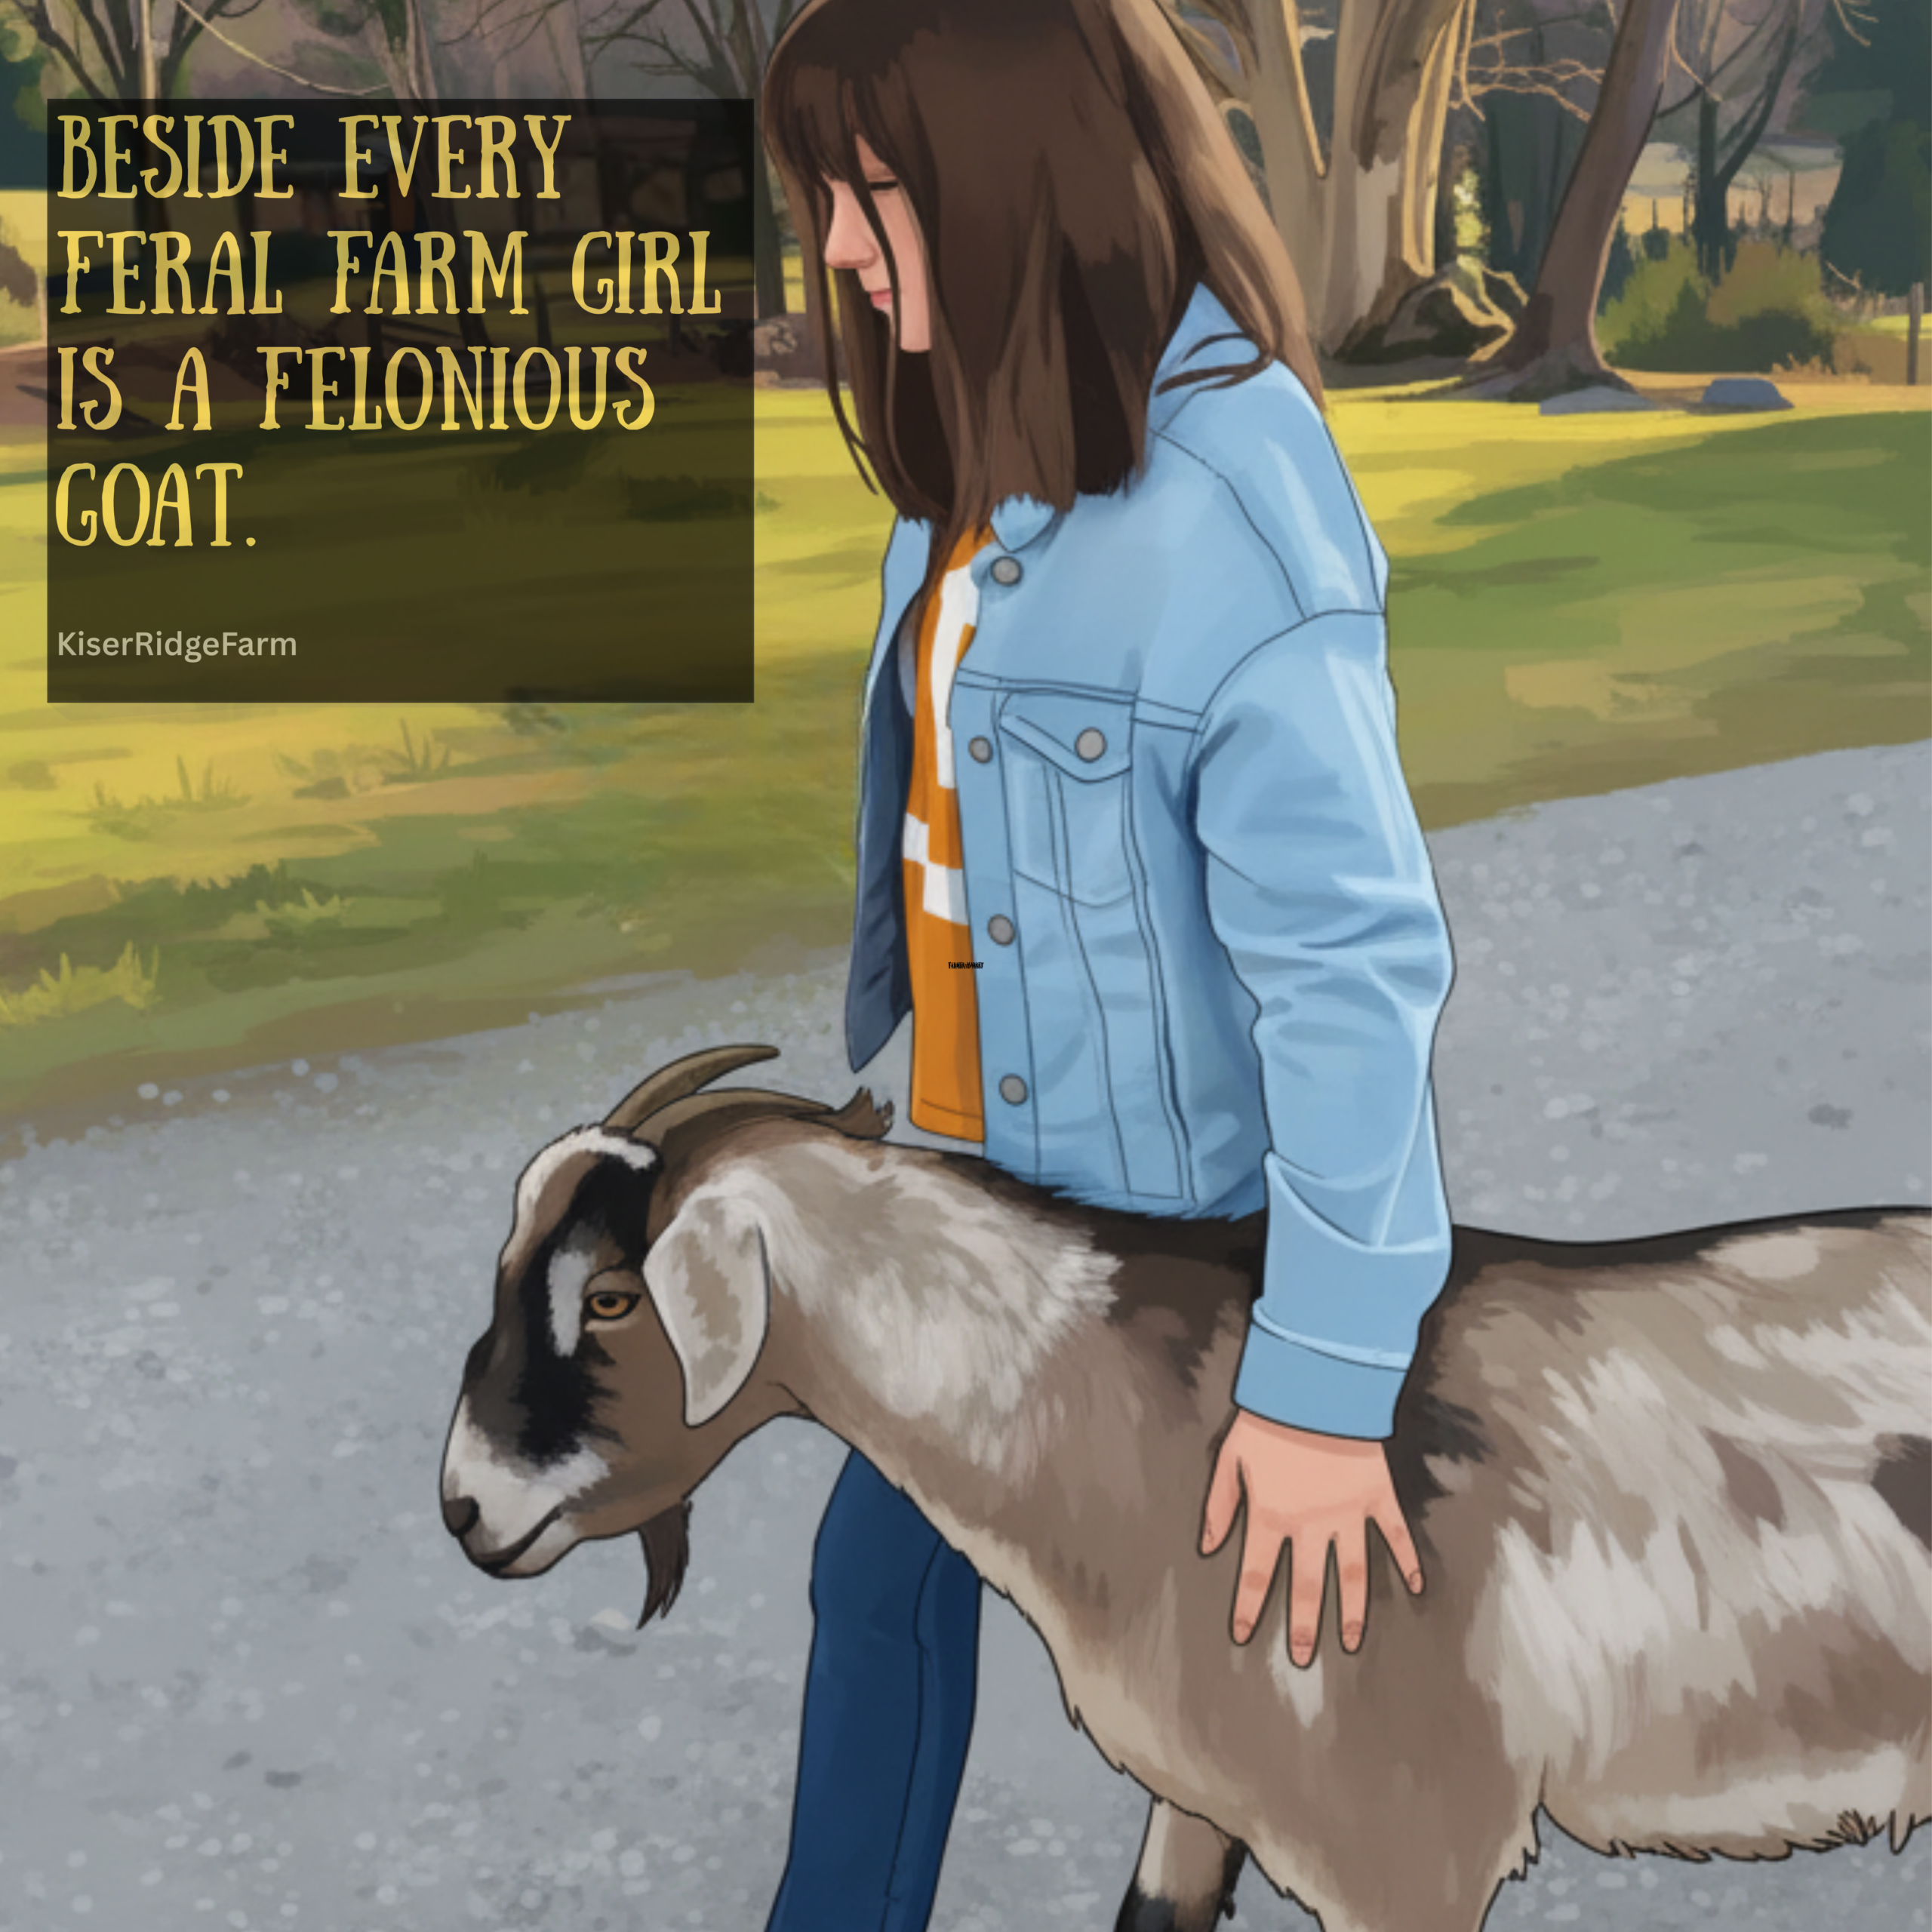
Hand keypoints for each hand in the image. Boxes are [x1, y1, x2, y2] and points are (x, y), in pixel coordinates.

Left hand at [1200, 1408, 1423, 1666]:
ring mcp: (1349, 1513)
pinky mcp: (1378, 1495)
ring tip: (1351, 1641)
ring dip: (1352, 1610)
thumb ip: (1219, 1505)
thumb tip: (1207, 1545)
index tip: (1242, 1637)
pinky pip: (1396, 1535)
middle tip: (1303, 1658)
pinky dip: (1408, 1560)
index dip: (1247, 1607)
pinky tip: (1416, 1587)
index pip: (1255, 1574)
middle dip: (1302, 1626)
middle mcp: (1311, 1524)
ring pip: (1352, 1573)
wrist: (1314, 1387)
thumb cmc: (1267, 1418)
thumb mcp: (1229, 1457)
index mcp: (1270, 1515)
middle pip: (1305, 1586)